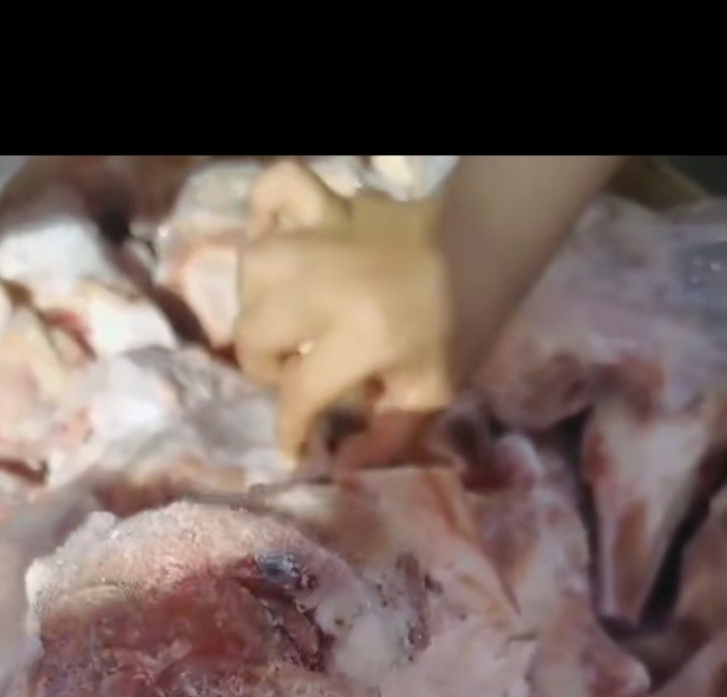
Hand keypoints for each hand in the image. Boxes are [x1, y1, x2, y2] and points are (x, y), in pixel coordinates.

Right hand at [237, 161, 452, 455]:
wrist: (489, 243)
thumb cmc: (463, 323)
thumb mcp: (433, 393)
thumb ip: (385, 434)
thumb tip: (339, 461)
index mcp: (360, 335)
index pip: (299, 393)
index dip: (289, 430)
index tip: (294, 450)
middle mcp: (328, 285)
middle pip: (255, 332)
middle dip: (264, 368)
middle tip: (292, 376)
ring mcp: (324, 237)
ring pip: (253, 266)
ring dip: (257, 302)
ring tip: (280, 321)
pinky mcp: (329, 204)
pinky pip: (276, 189)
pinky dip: (265, 210)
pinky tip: (274, 240)